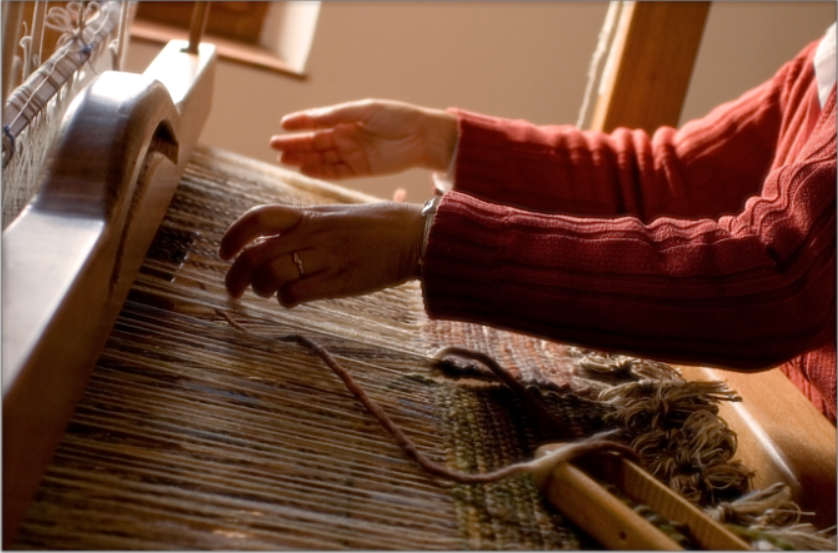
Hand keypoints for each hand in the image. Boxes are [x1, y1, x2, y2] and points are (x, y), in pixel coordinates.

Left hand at [219, 201, 424, 306]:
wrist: (415, 236)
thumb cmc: (378, 226)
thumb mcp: (337, 215)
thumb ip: (306, 226)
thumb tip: (274, 244)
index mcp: (310, 215)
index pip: (258, 219)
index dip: (233, 235)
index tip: (224, 253)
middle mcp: (313, 235)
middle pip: (256, 254)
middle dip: (235, 277)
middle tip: (233, 290)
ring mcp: (326, 258)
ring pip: (271, 276)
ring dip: (261, 290)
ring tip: (268, 293)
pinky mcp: (339, 282)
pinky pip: (296, 294)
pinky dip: (286, 300)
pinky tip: (293, 299)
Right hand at [271, 99, 457, 179]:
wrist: (422, 137)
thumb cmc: (396, 117)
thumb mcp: (364, 111)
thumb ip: (337, 115)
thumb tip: (311, 118)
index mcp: (347, 119)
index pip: (318, 121)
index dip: (300, 123)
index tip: (283, 125)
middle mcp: (347, 136)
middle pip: (316, 142)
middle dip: (295, 145)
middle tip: (275, 147)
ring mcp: (352, 154)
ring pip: (322, 158)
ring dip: (303, 159)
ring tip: (284, 161)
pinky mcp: (360, 170)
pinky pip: (336, 172)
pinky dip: (320, 172)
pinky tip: (305, 171)